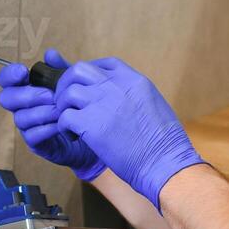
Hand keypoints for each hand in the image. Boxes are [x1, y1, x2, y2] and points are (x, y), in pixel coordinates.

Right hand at [0, 48, 104, 180]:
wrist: (92, 133)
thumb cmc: (77, 106)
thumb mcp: (72, 84)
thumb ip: (61, 69)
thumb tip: (50, 54)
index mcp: (26, 88)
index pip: (6, 80)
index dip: (9, 75)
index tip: (23, 72)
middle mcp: (22, 107)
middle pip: (6, 98)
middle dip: (28, 95)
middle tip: (50, 95)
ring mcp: (27, 126)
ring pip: (20, 117)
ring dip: (41, 112)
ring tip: (61, 110)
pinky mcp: (35, 143)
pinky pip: (32, 135)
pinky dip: (47, 128)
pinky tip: (62, 124)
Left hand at [54, 58, 204, 209]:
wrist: (164, 163)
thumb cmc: (163, 143)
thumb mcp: (153, 105)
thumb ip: (133, 95)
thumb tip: (119, 97)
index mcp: (134, 80)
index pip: (103, 64)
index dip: (90, 73)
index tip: (86, 87)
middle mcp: (117, 86)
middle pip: (79, 70)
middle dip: (68, 83)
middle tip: (68, 101)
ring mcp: (102, 103)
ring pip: (68, 91)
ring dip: (64, 106)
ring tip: (71, 121)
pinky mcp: (91, 124)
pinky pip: (65, 117)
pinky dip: (64, 126)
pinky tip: (73, 135)